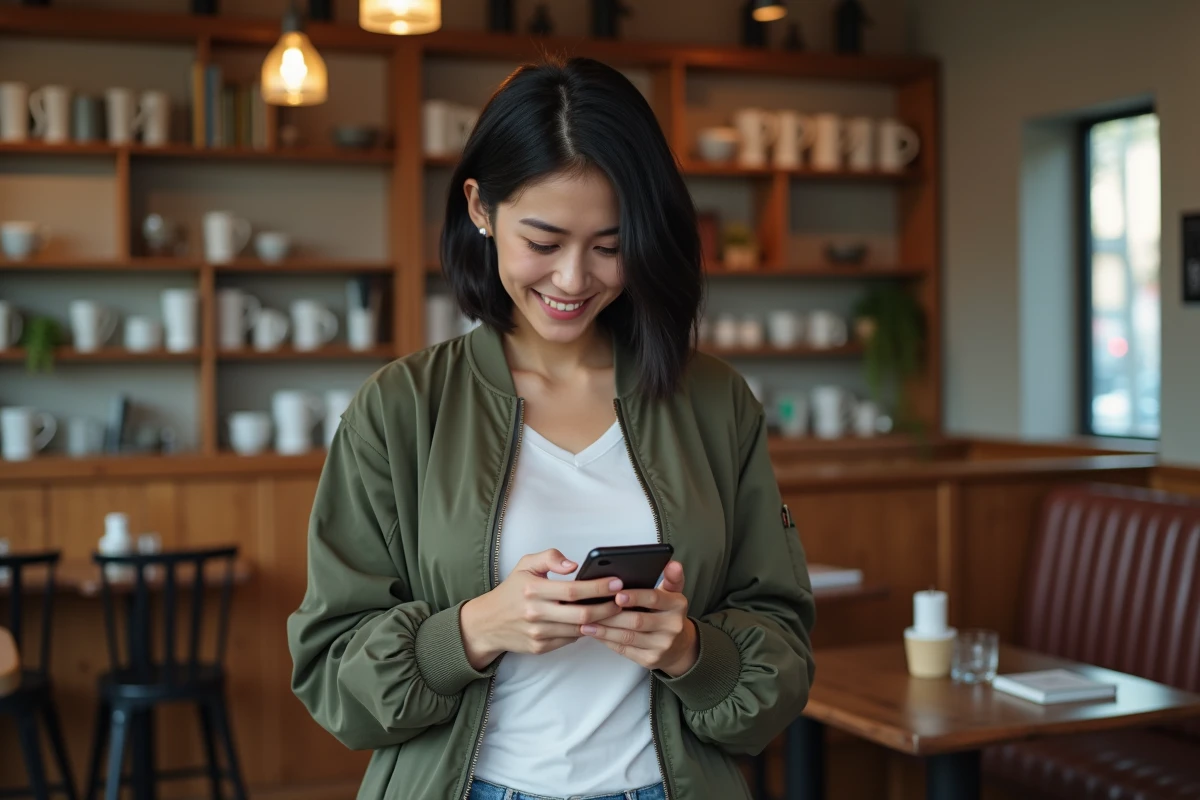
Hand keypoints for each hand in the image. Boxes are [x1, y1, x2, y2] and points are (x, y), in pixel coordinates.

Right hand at [460, 549, 622, 669]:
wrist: (487, 623)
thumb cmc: (511, 591)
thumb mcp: (525, 564)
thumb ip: (550, 557)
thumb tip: (574, 565)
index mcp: (533, 589)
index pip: (574, 590)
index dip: (599, 587)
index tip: (617, 582)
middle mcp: (536, 613)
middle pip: (582, 614)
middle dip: (608, 608)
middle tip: (623, 600)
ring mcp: (538, 633)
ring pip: (579, 630)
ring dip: (601, 622)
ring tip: (615, 611)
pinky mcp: (540, 647)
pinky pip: (570, 640)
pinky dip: (585, 632)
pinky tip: (596, 623)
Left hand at [579, 560, 697, 677]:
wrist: (679, 647)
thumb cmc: (668, 614)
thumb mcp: (673, 594)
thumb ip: (671, 577)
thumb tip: (672, 563)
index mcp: (677, 606)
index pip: (654, 599)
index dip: (634, 597)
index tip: (616, 594)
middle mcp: (672, 627)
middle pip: (637, 621)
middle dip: (612, 615)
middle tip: (591, 608)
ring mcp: (661, 646)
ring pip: (627, 637)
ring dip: (604, 630)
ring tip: (586, 622)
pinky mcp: (650, 660)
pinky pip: (624, 650)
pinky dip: (607, 641)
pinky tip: (595, 634)